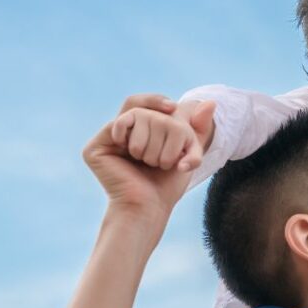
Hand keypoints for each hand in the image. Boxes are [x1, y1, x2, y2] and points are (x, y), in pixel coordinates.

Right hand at [81, 96, 211, 220]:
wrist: (151, 206)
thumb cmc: (168, 185)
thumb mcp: (189, 153)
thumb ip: (198, 128)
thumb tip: (212, 102)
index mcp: (138, 133)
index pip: (146, 104)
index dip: (156, 100)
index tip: (172, 108)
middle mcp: (121, 135)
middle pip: (144, 110)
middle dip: (162, 134)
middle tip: (162, 161)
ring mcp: (106, 141)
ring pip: (133, 116)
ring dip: (149, 143)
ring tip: (148, 163)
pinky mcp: (94, 149)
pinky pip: (116, 126)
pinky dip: (130, 139)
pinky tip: (132, 155)